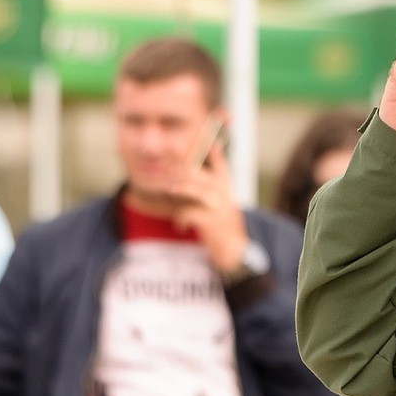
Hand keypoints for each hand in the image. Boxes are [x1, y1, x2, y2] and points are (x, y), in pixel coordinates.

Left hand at [166, 143, 248, 273]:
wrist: (235, 253)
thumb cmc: (224, 230)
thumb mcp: (222, 208)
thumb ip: (209, 195)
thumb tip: (183, 184)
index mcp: (226, 189)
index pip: (220, 165)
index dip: (214, 153)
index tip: (209, 142)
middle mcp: (223, 194)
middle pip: (196, 174)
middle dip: (176, 172)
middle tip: (161, 174)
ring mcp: (218, 206)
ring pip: (191, 189)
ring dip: (176, 190)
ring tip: (168, 192)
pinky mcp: (210, 220)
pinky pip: (187, 212)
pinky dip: (180, 219)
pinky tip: (181, 226)